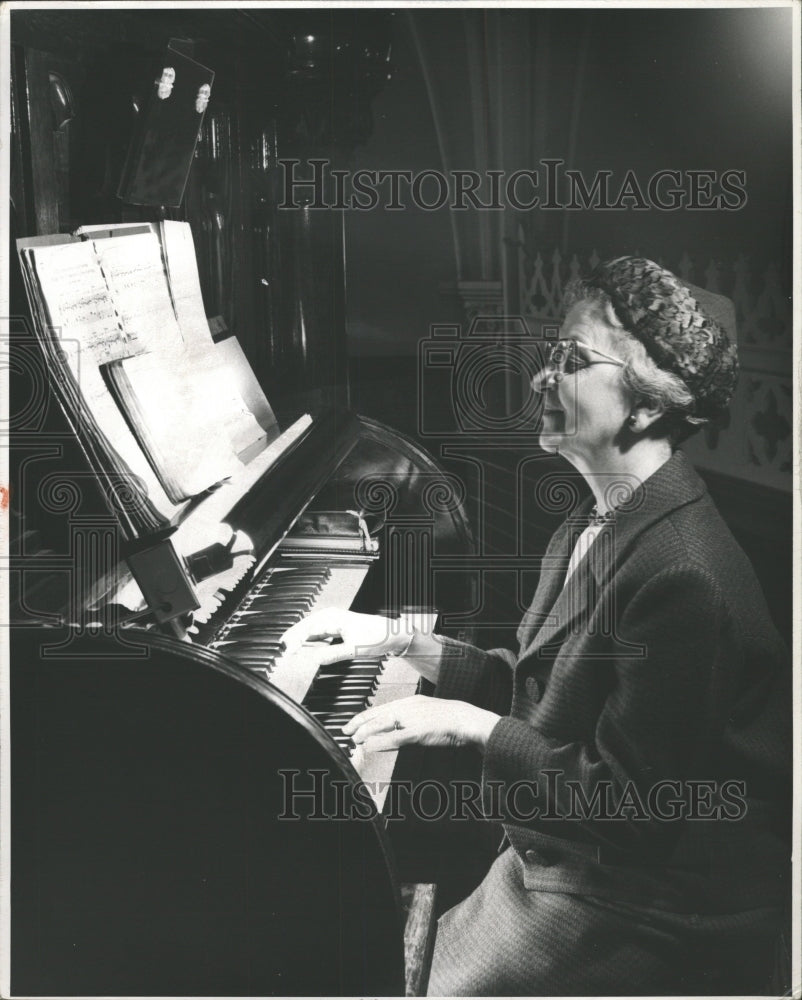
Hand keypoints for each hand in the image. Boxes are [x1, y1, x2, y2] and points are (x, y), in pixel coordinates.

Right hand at [281, 608, 411, 665]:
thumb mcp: (353, 649)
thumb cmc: (375, 637)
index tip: (286, 654)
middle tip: (281, 653)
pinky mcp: (334, 628)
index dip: (294, 642)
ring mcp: (331, 622)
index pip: (306, 629)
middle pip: (303, 627)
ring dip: (298, 640)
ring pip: (308, 630)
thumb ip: (332, 654)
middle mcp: (329, 617)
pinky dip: (307, 641)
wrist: (391, 634)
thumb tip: (314, 659)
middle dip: (292, 639)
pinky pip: (316, 634)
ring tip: (286, 651)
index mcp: (331, 618)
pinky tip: (302, 649)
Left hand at [343, 695, 499, 751]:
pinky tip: (372, 746)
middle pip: (378, 714)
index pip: (381, 708)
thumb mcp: (426, 716)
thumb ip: (409, 723)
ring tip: (354, 740)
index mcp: (410, 702)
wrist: (468, 720)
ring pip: (383, 723)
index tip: (352, 724)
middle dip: (360, 723)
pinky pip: (396, 737)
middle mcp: (409, 707)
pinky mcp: (419, 731)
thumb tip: (393, 731)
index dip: (365, 716)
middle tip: (345, 731)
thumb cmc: (450, 720)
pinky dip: (382, 742)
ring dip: (366, 732)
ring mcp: (413, 718)